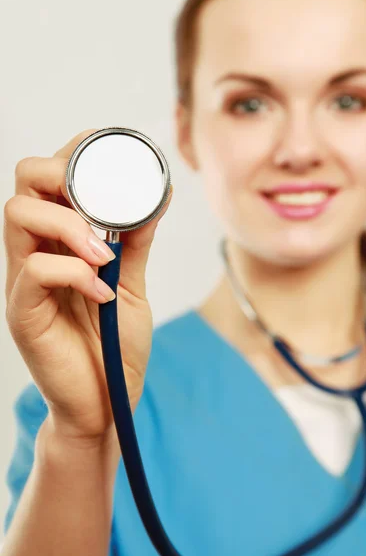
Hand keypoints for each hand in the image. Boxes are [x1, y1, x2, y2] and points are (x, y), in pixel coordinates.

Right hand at [4, 129, 172, 444]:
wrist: (107, 404)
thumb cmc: (115, 345)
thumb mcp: (132, 283)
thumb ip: (136, 241)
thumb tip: (157, 195)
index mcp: (59, 241)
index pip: (50, 177)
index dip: (73, 151)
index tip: (107, 152)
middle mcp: (35, 251)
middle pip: (24, 181)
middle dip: (62, 175)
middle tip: (98, 205)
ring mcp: (24, 280)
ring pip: (18, 213)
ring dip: (70, 224)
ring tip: (105, 255)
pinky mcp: (22, 311)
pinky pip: (34, 268)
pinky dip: (75, 271)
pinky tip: (102, 291)